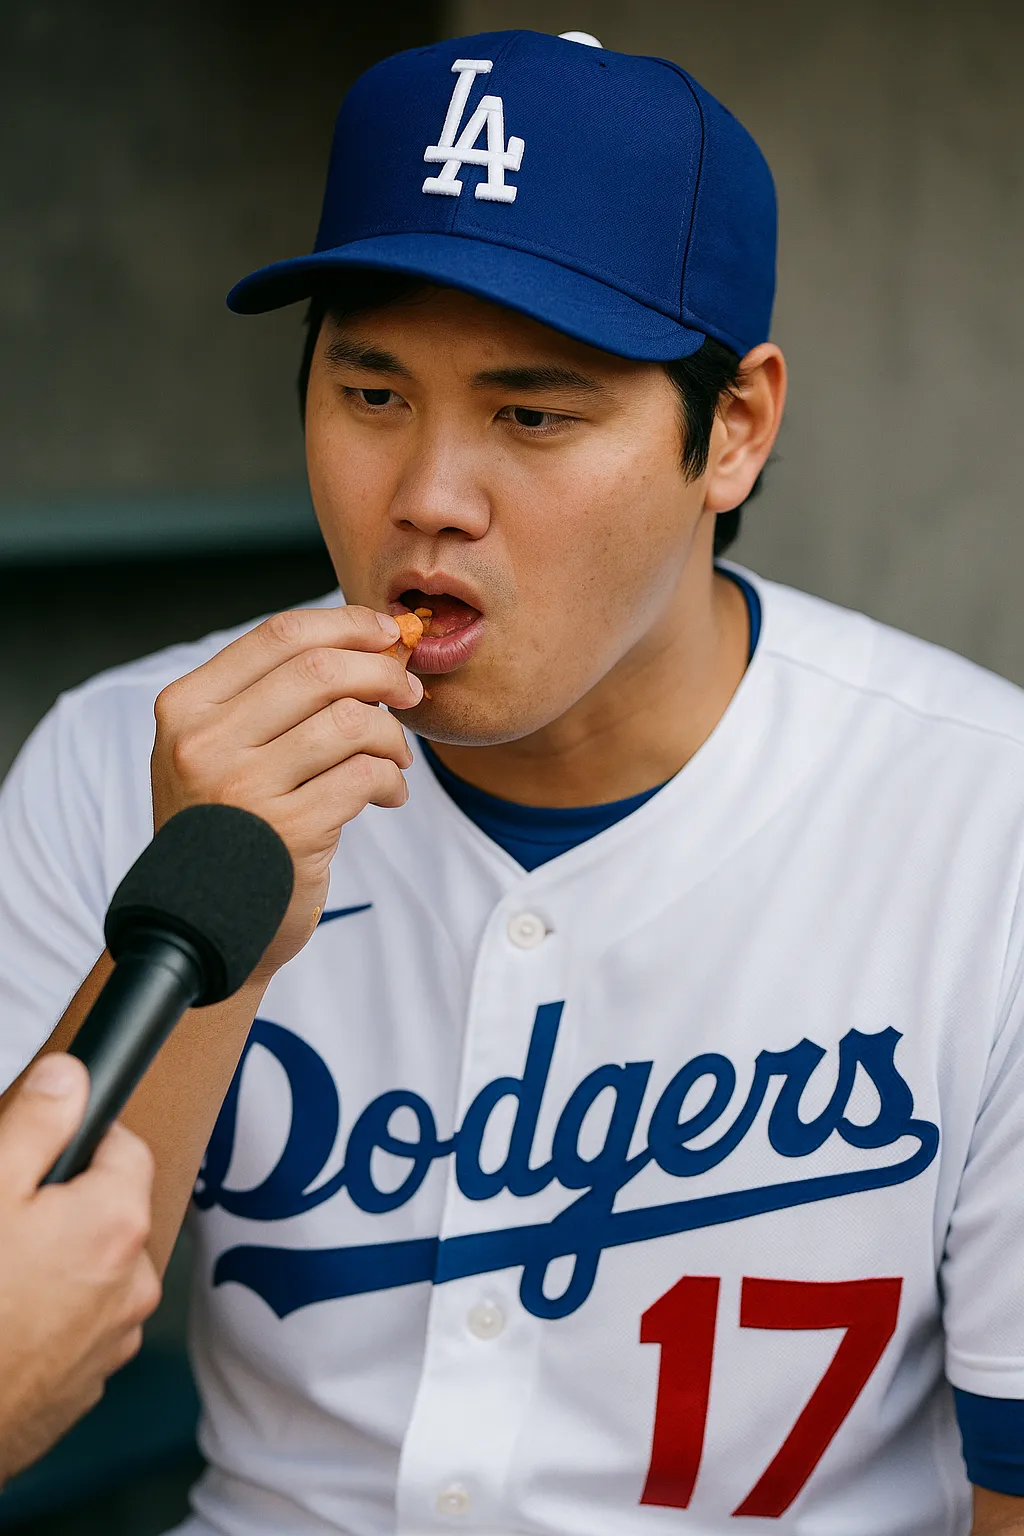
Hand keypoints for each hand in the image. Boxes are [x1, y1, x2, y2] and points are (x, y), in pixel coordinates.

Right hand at [0, 1055, 160, 1483]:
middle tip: (6, 1218)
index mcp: (118, 1223)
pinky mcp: (83, 1387)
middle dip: (65, 1204)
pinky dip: (47, 1318)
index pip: (127, 1147)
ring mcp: (111, 1343)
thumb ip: (38, 1123)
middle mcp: (134, 1284)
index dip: (81, 1139)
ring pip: (94, 1272)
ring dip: (58, 1263)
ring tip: (0, 1273)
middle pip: (111, 1212)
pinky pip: (76, 1327)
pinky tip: (2, 1321)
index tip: (42, 1150)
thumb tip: (71, 1075)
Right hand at [150, 606, 421, 981]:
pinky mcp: (288, 832)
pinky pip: (365, 776)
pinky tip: (388, 794)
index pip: (279, 636)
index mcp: (186, 706)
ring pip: (350, 722)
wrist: (201, 925)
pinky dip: (391, 780)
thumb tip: (371, 643)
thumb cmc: (226, 824)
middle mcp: (204, 742)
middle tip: (409, 693)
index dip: (345, 625)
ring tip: (396, 756)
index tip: (385, 634)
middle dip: (381, 674)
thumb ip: (272, 696)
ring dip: (391, 734)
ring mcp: (243, 788)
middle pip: (320, 671)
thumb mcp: (218, 749)